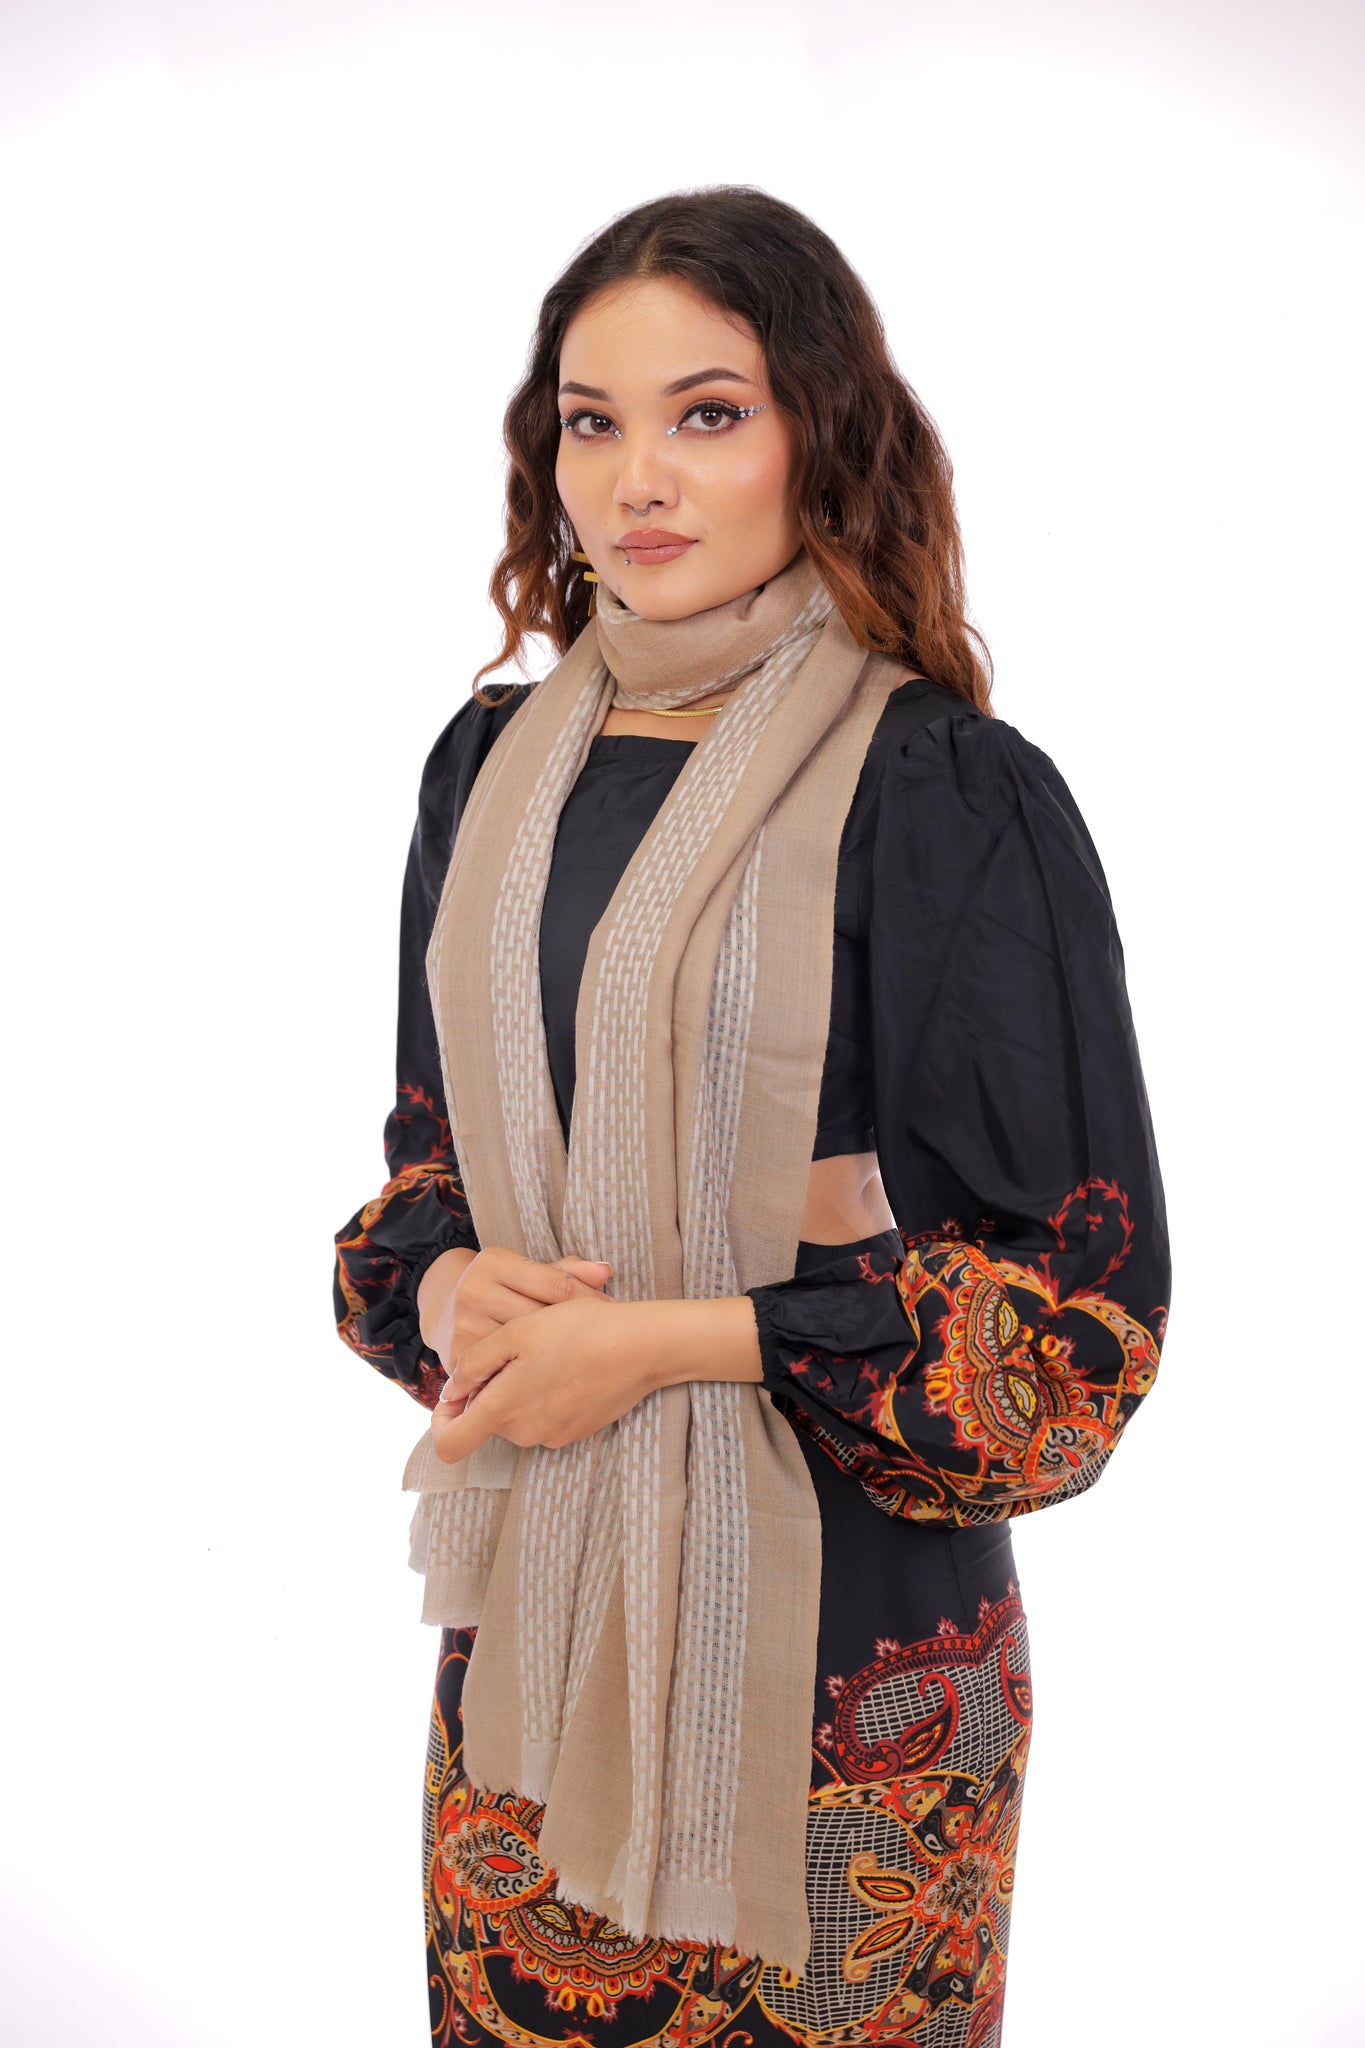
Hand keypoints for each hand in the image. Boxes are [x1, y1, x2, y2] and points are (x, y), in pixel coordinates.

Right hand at [418, 1245, 612, 1372]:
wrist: (445, 1314)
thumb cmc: (502, 1291)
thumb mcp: (526, 1272)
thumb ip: (565, 1272)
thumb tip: (605, 1272)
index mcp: (493, 1262)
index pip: (556, 1284)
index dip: (591, 1301)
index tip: (615, 1316)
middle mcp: (473, 1292)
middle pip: (541, 1319)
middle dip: (578, 1332)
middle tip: (613, 1346)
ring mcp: (464, 1328)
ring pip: (525, 1351)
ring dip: (559, 1361)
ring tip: (589, 1367)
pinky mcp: (458, 1361)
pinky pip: (505, 1375)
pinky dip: (532, 1381)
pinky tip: (559, 1386)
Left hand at [431, 1295, 658, 1462]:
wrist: (643, 1347)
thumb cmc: (578, 1331)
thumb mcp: (515, 1332)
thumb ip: (474, 1364)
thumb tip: (452, 1390)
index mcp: (503, 1410)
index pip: (450, 1444)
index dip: (441, 1420)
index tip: (454, 1393)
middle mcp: (525, 1433)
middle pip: (488, 1419)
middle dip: (492, 1388)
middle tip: (517, 1347)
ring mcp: (553, 1435)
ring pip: (518, 1415)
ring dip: (521, 1387)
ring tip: (548, 1350)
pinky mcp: (576, 1430)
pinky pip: (545, 1415)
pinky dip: (546, 1393)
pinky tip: (569, 1362)